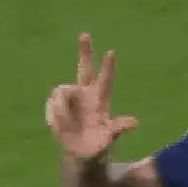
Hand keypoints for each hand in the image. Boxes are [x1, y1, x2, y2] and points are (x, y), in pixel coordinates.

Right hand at [46, 33, 137, 159]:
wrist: (81, 152)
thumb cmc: (100, 143)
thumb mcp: (110, 137)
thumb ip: (119, 128)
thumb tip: (135, 124)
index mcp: (100, 99)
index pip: (105, 79)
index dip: (107, 67)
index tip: (111, 52)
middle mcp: (86, 94)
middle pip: (84, 68)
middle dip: (84, 51)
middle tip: (85, 34)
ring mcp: (70, 98)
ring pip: (62, 92)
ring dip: (63, 108)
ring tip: (69, 123)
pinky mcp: (56, 105)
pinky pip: (52, 104)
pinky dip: (55, 115)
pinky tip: (61, 125)